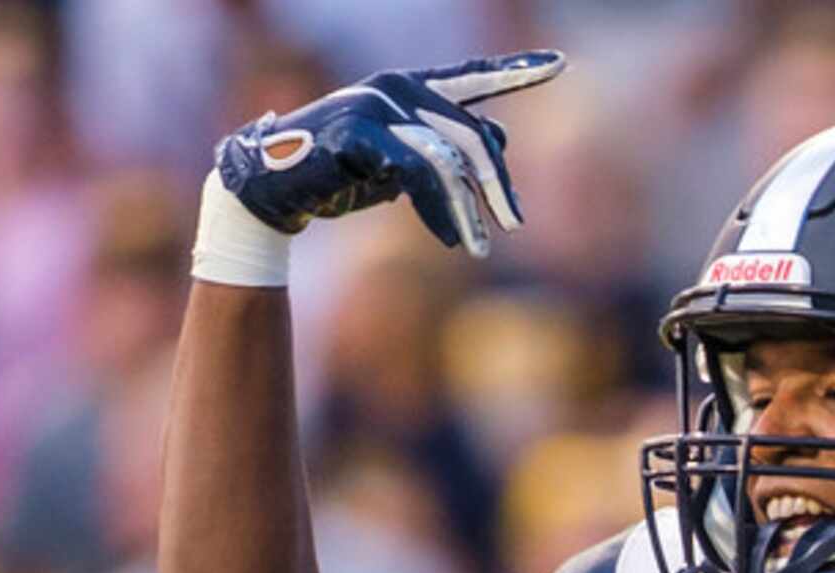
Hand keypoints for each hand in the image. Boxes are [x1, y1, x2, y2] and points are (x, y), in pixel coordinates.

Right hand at [215, 52, 564, 257]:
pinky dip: (439, 211)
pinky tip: (450, 239)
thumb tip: (505, 137)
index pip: (473, 78)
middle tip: (514, 224)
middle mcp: (398, 88)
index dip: (516, 72)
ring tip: (479, 247)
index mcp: (410, 88)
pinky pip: (418, 175)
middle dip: (497, 184)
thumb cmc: (340, 174)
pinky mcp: (360, 134)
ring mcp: (377, 107)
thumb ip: (448, 147)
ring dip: (469, 211)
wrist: (273, 187)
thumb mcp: (404, 161)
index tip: (561, 65)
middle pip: (473, 135)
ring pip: (449, 160)